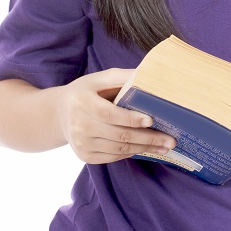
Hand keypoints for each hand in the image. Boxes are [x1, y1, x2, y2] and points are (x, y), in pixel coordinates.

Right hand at [56, 69, 176, 163]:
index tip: (151, 120)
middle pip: (118, 135)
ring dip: (144, 149)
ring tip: (164, 147)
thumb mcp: (99, 79)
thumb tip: (149, 74)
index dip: (130, 118)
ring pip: (119, 149)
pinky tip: (147, 149)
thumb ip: (122, 77)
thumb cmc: (85, 92)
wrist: (59, 114)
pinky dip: (132, 153)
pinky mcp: (85, 156)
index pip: (109, 113)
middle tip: (170, 140)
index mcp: (82, 102)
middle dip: (147, 138)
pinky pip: (113, 157)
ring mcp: (81, 144)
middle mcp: (79, 125)